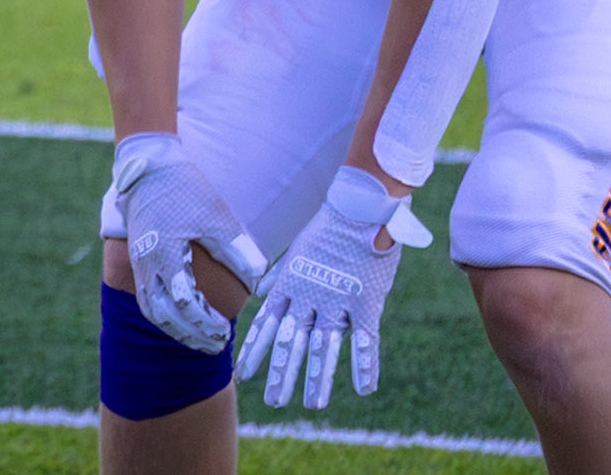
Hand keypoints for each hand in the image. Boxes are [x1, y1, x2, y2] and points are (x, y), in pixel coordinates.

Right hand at [112, 132, 266, 352]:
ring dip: (175, 327)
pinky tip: (180, 314)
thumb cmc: (186, 188)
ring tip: (198, 337)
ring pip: (152, 309)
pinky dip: (163, 312)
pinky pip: (147, 296)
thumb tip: (259, 276)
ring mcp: (139, 262)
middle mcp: (147, 265)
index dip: (205, 323)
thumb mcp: (216, 215)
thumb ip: (236, 248)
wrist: (151, 166)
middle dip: (190, 334)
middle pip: (165, 316)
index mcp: (166, 257)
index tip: (224, 333)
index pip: (184, 304)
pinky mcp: (138, 256)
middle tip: (214, 346)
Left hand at [235, 167, 431, 408]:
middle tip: (273, 401)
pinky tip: (365, 389)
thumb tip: (260, 290)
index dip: (255, 350)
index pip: (267, 323)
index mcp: (291, 284)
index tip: (244, 375)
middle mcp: (309, 297)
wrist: (360, 205)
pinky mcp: (366, 302)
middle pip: (291, 342)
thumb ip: (280, 274)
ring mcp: (337, 301)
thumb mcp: (297, 248)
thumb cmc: (329, 225)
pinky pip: (366, 340)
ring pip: (324, 347)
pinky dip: (365, 366)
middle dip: (281, 373)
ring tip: (314, 405)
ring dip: (319, 379)